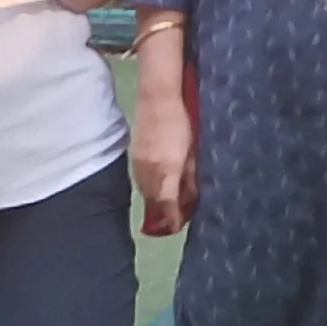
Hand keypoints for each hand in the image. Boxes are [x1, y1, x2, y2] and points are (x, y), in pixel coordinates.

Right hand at [133, 85, 193, 235]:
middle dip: (162, 212)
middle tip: (173, 220)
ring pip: (144, 190)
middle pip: (153, 199)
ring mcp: (138, 162)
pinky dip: (148, 187)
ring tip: (166, 206)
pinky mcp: (133, 155)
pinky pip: (139, 179)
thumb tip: (191, 197)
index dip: (171, 217)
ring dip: (154, 200)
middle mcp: (150, 169)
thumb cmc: (182, 122)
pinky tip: (156, 186)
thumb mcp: (192, 151)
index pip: (167, 202)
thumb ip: (190, 176)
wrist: (158, 99)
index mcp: (167, 168)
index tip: (176, 226)